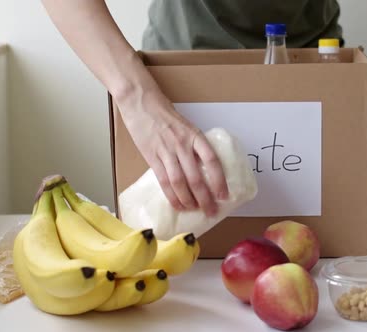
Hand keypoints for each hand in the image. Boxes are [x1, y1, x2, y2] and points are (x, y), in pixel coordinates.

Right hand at [117, 87, 228, 216]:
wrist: (142, 103)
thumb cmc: (165, 115)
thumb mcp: (186, 127)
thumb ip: (194, 145)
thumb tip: (202, 168)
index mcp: (195, 136)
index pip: (212, 161)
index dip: (219, 180)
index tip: (224, 195)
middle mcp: (182, 145)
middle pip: (196, 177)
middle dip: (205, 198)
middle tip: (212, 211)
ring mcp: (166, 152)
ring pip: (180, 183)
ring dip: (188, 200)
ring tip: (195, 210)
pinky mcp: (152, 157)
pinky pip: (164, 181)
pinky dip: (172, 196)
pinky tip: (178, 204)